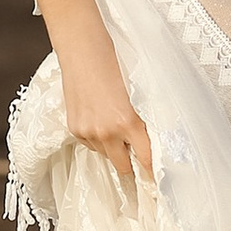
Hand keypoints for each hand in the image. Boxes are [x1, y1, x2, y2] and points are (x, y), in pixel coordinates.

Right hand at [60, 32, 153, 187]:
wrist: (82, 51)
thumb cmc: (113, 65)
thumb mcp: (137, 95)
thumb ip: (141, 121)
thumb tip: (149, 141)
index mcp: (127, 122)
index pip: (145, 158)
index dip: (152, 170)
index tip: (156, 179)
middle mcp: (106, 132)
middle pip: (122, 165)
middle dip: (131, 163)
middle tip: (137, 158)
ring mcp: (87, 132)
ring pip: (105, 154)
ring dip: (112, 147)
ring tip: (113, 123)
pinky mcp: (74, 129)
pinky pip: (90, 144)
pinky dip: (97, 138)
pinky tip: (98, 118)